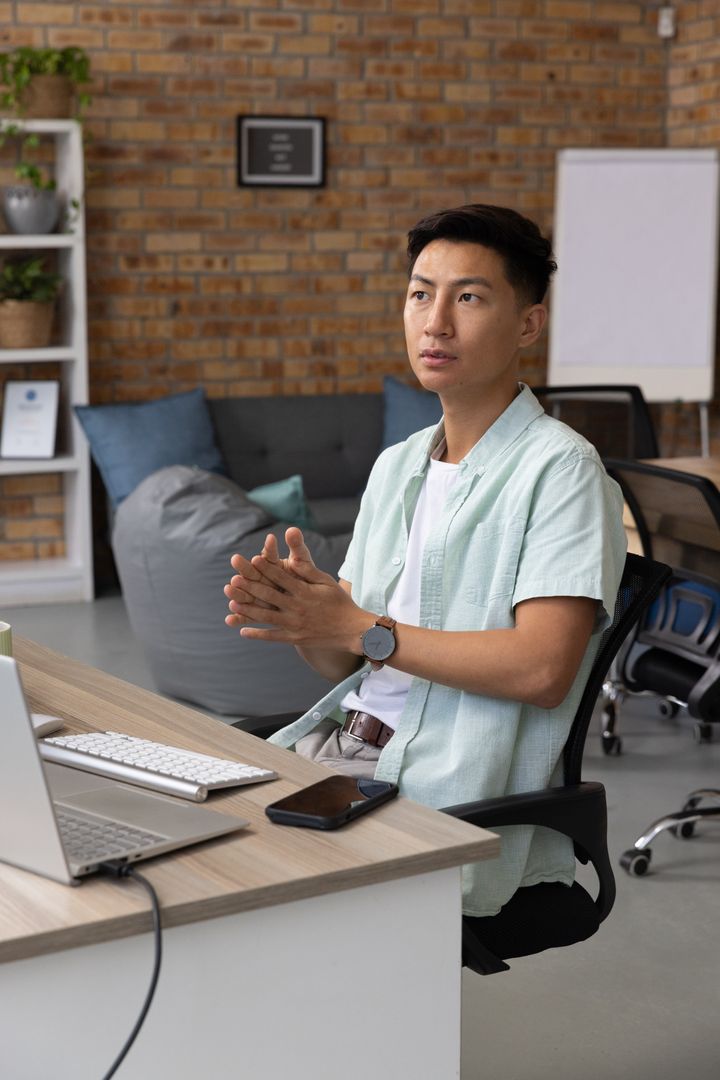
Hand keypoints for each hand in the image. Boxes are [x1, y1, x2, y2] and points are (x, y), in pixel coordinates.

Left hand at [225, 528, 365, 650]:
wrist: (351, 630)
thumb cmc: (339, 601)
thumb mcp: (326, 582)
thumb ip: (308, 571)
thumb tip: (292, 559)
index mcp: (305, 592)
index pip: (282, 577)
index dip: (266, 568)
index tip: (252, 560)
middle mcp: (298, 608)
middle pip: (269, 596)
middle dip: (250, 587)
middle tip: (234, 579)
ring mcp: (295, 625)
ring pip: (266, 617)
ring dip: (248, 610)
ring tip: (232, 603)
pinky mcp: (294, 638)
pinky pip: (272, 636)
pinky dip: (257, 634)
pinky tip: (243, 631)